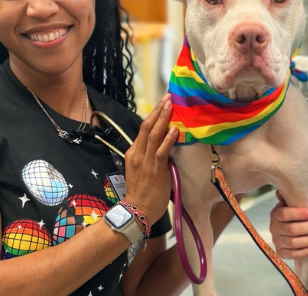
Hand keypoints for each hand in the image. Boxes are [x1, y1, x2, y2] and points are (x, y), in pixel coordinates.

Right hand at [122, 94, 177, 226]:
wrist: (137, 210)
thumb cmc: (142, 191)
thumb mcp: (141, 169)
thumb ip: (149, 155)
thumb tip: (163, 143)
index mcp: (133, 153)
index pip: (143, 129)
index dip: (153, 115)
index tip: (162, 103)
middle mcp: (137, 154)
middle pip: (147, 127)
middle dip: (158, 111)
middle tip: (168, 97)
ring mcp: (145, 162)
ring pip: (153, 135)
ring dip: (163, 119)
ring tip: (171, 106)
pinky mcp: (155, 170)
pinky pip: (162, 151)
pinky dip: (168, 139)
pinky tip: (174, 129)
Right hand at [269, 190, 307, 258]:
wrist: (286, 228)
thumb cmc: (293, 213)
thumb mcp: (290, 203)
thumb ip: (292, 196)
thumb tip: (291, 185)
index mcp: (276, 214)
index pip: (284, 214)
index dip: (298, 214)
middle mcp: (274, 228)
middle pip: (292, 229)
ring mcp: (277, 241)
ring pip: (294, 242)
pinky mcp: (281, 252)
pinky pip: (292, 254)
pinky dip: (304, 251)